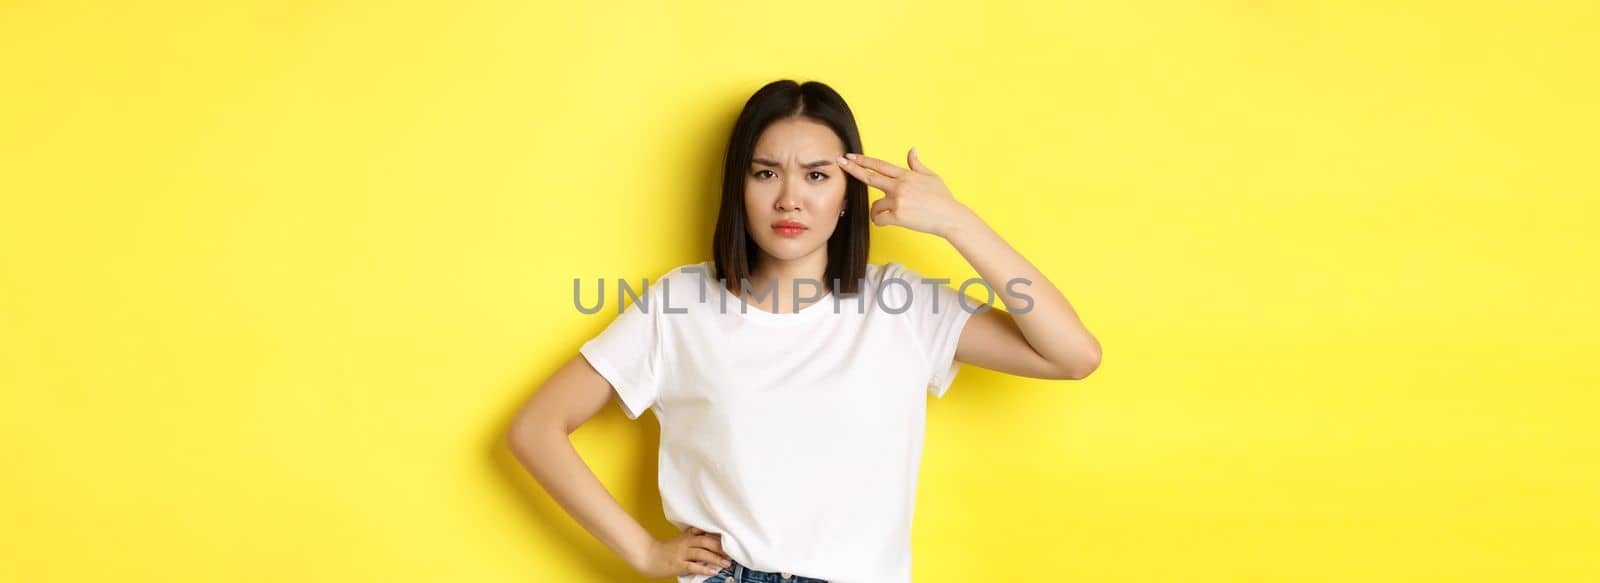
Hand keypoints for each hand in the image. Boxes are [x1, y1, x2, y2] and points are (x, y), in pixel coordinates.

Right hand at [632, 526, 732, 578]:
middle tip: (732, 553)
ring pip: (701, 554)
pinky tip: (712, 571)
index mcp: (688, 536)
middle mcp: (686, 543)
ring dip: (715, 559)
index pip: (706, 533)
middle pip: (706, 542)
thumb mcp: (681, 539)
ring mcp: (681, 554)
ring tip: (726, 563)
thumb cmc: (667, 549)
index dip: (719, 536)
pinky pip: (692, 567)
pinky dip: (703, 569)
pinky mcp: (678, 565)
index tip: (731, 539)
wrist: (648, 556)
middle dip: (720, 548)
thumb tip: (713, 539)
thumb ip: (695, 537)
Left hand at [835, 147, 974, 238]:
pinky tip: (883, 222)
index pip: (880, 165)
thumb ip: (917, 164)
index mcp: (906, 175)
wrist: (950, 216)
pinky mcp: (898, 216)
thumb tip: (912, 150)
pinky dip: (878, 221)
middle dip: (853, 169)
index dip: (863, 160)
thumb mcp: (931, 176)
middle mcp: (899, 186)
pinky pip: (879, 219)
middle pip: (869, 177)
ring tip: (883, 215)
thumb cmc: (942, 198)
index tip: (850, 156)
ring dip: (875, 211)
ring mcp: (898, 201)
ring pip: (874, 205)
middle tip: (840, 163)